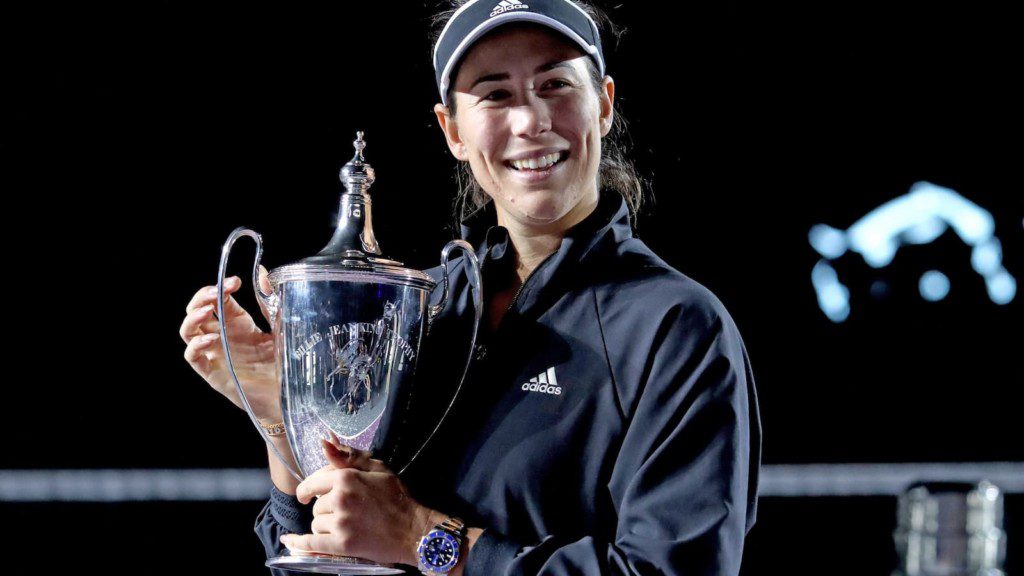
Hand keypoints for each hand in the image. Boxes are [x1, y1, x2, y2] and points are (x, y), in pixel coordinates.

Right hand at [180, 266, 279, 421]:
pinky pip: (193, 359)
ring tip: (206, 311)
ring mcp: (215, 355)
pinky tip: (209, 339)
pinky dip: (196, 346)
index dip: (222, 288)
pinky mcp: (213, 374)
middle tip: (216, 292)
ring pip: (188, 332)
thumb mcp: (279, 327)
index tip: (235, 282)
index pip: (219, 300)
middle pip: (197, 311)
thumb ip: (270, 302)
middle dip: (201, 297)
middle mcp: (222, 337)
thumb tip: (264, 271)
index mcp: (237, 324)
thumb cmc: (283, 363)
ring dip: (192, 318)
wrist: (288, 397)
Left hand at [282, 431, 437, 566]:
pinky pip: (311, 544)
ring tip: (346, 527)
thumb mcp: (377, 469)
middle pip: (315, 506)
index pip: (313, 482)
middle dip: (325, 509)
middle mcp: (340, 498)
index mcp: (346, 477)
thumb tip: (323, 443)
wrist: (414, 530)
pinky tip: (289, 542)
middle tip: (345, 513)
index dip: (310, 490)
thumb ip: (349, 457)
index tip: (307, 495)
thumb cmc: (398, 498)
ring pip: (315, 524)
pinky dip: (299, 544)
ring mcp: (340, 523)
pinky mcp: (342, 545)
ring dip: (325, 526)